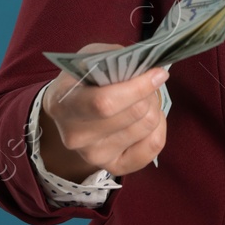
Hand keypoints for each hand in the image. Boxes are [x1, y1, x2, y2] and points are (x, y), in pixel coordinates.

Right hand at [38, 42, 167, 181]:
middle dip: (150, 94)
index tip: (158, 74)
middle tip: (148, 83)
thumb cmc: (83, 78)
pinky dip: (159, 128)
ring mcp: (94, 155)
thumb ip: (116, 57)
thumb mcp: (91, 57)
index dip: (138, 88)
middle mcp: (76, 136)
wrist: (68, 109)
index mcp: (64, 104)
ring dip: (154, 108)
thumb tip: (147, 68)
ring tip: (144, 99)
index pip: (106, 103)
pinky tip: (149, 117)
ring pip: (146, 128)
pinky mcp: (112, 166)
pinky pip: (152, 148)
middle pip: (134, 115)